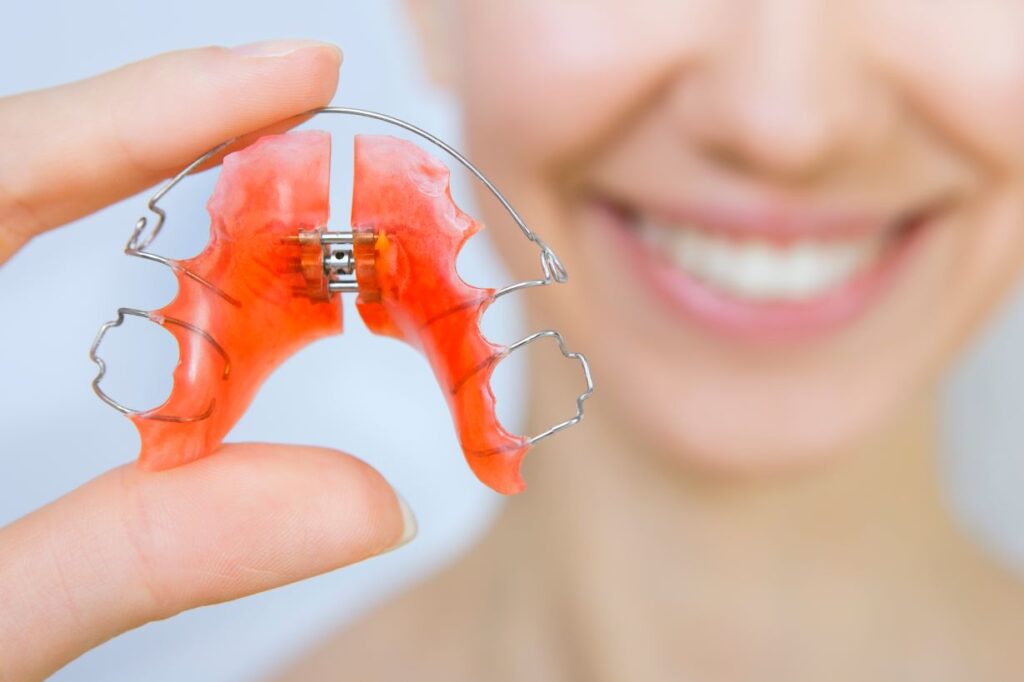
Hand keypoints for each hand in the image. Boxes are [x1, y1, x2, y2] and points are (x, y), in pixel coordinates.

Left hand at [0, 41, 415, 680]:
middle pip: (5, 157)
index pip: (7, 168)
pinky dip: (60, 203)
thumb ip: (149, 557)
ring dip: (113, 160)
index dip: (163, 105)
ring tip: (244, 160)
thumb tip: (365, 504)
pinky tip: (137, 222)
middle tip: (292, 121)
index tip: (298, 71)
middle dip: (156, 125)